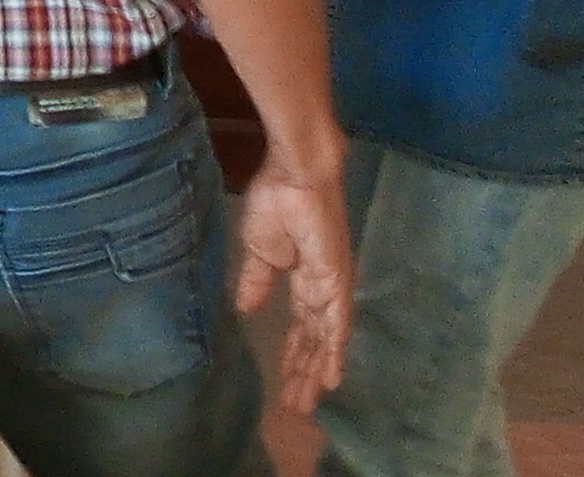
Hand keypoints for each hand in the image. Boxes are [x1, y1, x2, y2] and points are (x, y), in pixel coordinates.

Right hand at [232, 153, 353, 415]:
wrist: (295, 177)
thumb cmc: (275, 203)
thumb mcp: (258, 250)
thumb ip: (256, 281)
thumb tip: (246, 307)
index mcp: (302, 280)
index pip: (300, 328)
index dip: (292, 355)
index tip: (285, 382)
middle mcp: (322, 290)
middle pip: (313, 341)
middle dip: (303, 373)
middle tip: (296, 406)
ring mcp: (332, 288)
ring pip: (325, 340)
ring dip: (315, 371)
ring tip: (307, 402)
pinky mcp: (337, 283)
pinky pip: (337, 325)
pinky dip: (334, 352)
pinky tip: (331, 378)